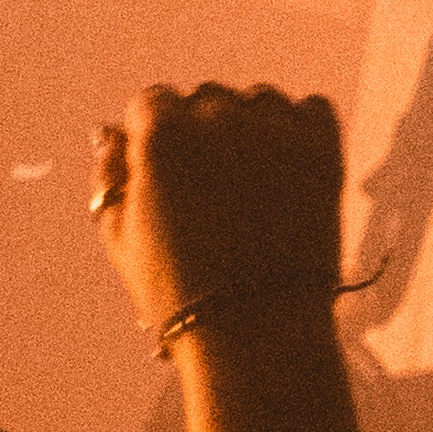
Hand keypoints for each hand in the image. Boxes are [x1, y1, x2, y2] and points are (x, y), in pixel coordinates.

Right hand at [89, 81, 344, 349]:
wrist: (257, 331)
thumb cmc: (178, 290)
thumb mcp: (120, 236)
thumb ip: (109, 174)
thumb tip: (111, 132)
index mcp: (162, 132)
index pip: (153, 103)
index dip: (155, 141)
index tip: (167, 178)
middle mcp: (219, 117)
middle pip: (206, 100)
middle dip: (203, 133)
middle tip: (210, 192)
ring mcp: (275, 130)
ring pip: (259, 102)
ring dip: (253, 128)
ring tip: (252, 187)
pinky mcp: (323, 149)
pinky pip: (313, 109)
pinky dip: (301, 130)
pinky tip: (290, 170)